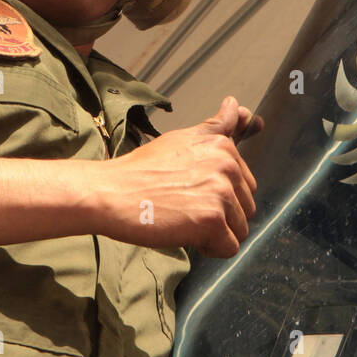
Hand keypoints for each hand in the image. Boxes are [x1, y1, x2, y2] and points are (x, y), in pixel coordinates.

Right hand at [91, 96, 259, 256]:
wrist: (111, 192)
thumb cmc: (141, 170)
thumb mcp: (182, 139)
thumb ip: (218, 126)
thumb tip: (244, 108)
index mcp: (222, 146)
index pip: (244, 183)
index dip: (218, 194)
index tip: (190, 189)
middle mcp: (227, 165)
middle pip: (246, 208)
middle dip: (220, 215)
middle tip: (184, 206)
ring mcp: (220, 192)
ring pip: (240, 229)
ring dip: (215, 233)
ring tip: (184, 219)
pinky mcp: (212, 220)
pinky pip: (230, 248)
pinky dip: (210, 248)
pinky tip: (186, 234)